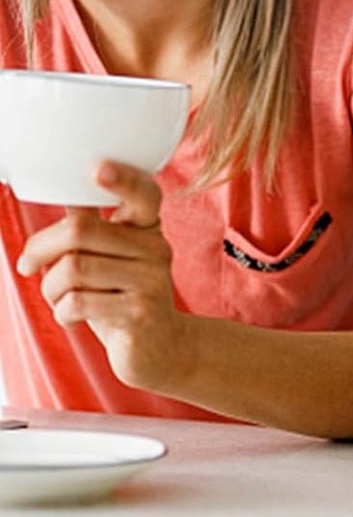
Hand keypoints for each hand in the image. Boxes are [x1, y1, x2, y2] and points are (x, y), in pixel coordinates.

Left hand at [15, 160, 189, 392]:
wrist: (161, 348)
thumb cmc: (126, 297)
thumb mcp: (113, 258)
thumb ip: (91, 225)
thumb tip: (62, 190)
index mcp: (147, 229)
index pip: (145, 194)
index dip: (123, 180)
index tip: (98, 168)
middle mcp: (156, 249)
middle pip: (81, 232)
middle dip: (40, 250)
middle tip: (28, 266)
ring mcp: (152, 282)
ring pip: (72, 269)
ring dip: (49, 289)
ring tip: (57, 299)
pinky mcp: (140, 314)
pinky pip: (78, 303)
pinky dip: (61, 312)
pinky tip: (72, 317)